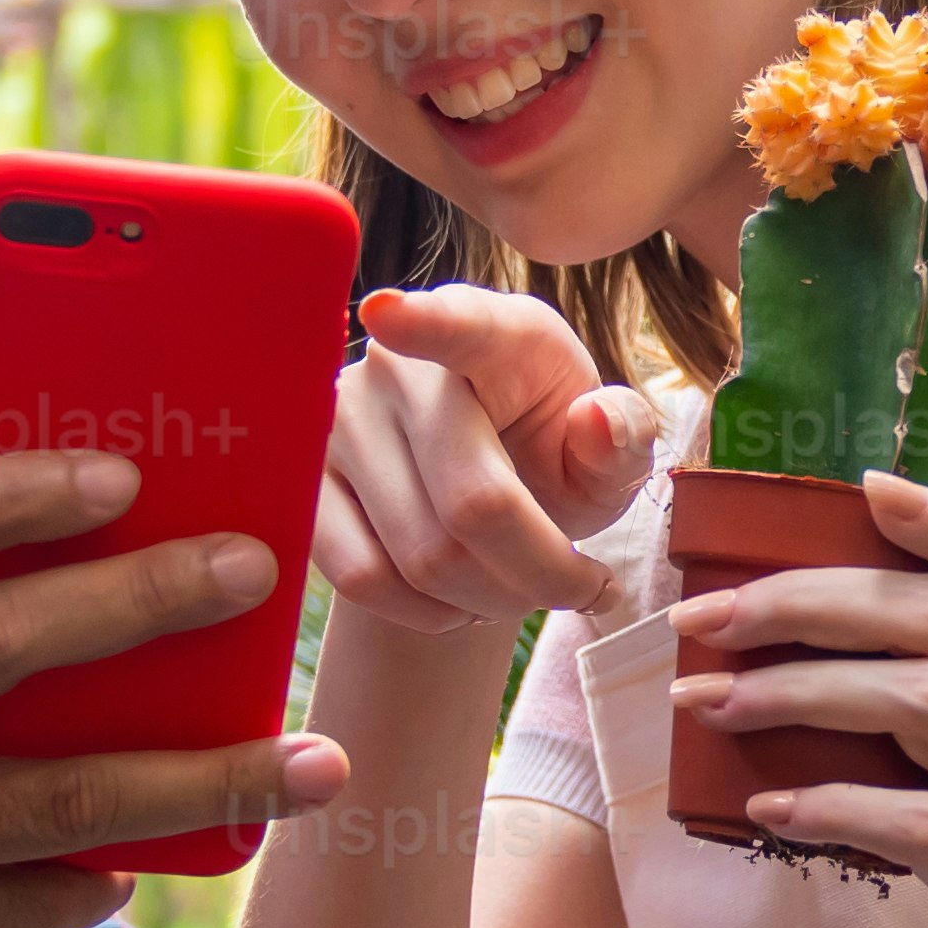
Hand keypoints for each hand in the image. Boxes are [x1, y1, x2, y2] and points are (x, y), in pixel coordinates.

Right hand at [0, 452, 346, 927]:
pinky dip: (108, 875)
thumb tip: (24, 539)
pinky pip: (31, 902)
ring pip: (62, 801)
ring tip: (316, 762)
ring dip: (208, 779)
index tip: (115, 471)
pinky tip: (168, 854)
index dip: (4, 493)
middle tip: (254, 567)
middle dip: (144, 600)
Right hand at [323, 284, 682, 641]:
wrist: (479, 502)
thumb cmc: (549, 461)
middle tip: (578, 589)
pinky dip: (426, 613)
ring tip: (516, 588)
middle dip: (541, 575)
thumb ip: (623, 438)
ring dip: (489, 601)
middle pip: (473, 503)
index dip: (424, 323)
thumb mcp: (604, 454)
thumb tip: (598, 421)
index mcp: (497, 336)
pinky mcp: (304, 483)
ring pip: (421, 557)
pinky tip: (457, 601)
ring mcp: (339, 423)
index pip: (459, 328)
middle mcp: (401, 367)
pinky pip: (363, 576)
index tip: (389, 314)